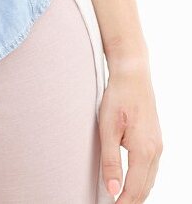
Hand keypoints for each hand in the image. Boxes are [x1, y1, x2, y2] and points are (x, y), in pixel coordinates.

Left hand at [99, 60, 162, 200]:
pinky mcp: (155, 140)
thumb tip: (112, 189)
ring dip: (136, 193)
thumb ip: (110, 161)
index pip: (134, 189)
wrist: (133, 75)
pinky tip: (131, 182)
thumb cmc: (118, 97)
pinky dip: (142, 181)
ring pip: (149, 180)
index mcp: (144, 151)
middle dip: (130, 201)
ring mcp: (158, 146)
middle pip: (144, 189)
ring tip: (120, 200)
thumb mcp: (107, 129)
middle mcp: (155, 151)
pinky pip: (151, 169)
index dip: (122, 203)